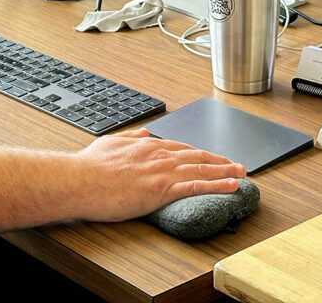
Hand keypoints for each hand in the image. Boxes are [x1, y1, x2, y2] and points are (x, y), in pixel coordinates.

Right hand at [73, 128, 245, 222]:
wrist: (80, 180)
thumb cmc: (89, 166)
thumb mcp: (110, 142)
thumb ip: (129, 137)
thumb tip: (143, 133)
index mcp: (145, 146)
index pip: (179, 147)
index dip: (198, 152)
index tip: (211, 156)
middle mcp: (157, 156)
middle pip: (196, 156)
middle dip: (219, 160)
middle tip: (236, 163)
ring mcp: (161, 172)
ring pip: (201, 169)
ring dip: (225, 170)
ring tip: (241, 173)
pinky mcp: (161, 190)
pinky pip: (196, 186)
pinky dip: (217, 185)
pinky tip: (231, 186)